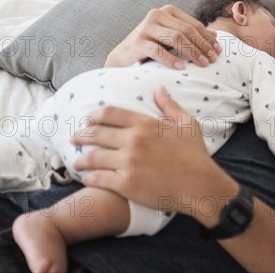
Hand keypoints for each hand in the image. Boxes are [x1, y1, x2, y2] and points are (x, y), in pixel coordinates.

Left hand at [71, 87, 238, 225]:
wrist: (200, 186)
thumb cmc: (195, 155)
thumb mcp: (187, 124)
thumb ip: (169, 105)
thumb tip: (159, 88)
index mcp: (145, 124)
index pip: (110, 113)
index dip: (94, 115)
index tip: (88, 120)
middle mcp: (133, 141)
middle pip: (96, 133)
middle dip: (81, 135)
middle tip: (74, 139)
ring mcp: (128, 163)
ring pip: (93, 157)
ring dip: (81, 159)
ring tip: (76, 162)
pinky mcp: (126, 184)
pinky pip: (99, 179)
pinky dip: (89, 178)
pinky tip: (86, 178)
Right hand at [104, 5, 220, 68]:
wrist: (124, 56)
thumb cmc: (153, 45)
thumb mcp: (173, 38)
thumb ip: (192, 34)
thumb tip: (216, 35)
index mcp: (168, 11)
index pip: (194, 24)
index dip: (208, 38)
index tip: (218, 52)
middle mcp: (157, 15)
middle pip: (186, 30)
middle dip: (202, 46)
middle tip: (212, 60)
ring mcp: (146, 27)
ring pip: (175, 38)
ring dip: (191, 52)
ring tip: (202, 64)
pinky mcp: (138, 41)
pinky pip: (158, 50)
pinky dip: (171, 59)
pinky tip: (181, 68)